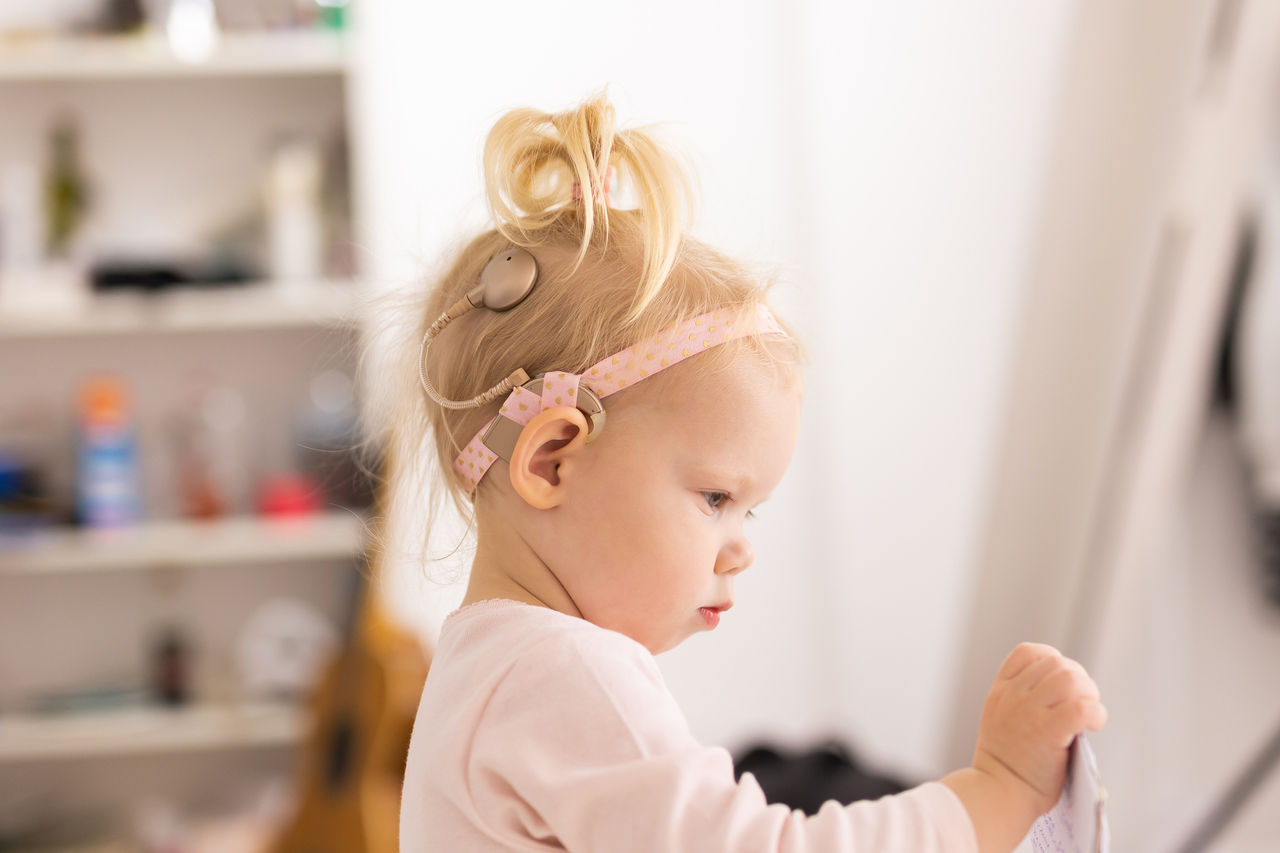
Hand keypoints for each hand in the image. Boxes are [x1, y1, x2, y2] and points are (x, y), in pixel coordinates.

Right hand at [971, 642, 1106, 816]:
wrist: (997, 794)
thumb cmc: (1007, 767)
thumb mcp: (1001, 720)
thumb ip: (1023, 702)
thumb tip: (1067, 694)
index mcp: (1001, 692)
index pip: (1028, 652)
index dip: (1053, 659)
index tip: (1063, 682)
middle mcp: (1013, 696)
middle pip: (1057, 663)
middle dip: (1079, 679)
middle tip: (1085, 703)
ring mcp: (1028, 712)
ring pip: (1070, 679)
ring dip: (1089, 694)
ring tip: (1090, 715)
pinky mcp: (1047, 731)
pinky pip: (1081, 708)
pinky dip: (1096, 713)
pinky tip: (1094, 725)